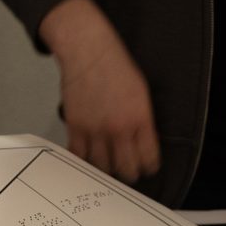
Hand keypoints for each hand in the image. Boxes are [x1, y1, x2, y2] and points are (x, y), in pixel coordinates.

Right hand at [39, 0, 159, 182]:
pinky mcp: (76, 128)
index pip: (149, 158)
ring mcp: (96, 130)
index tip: (147, 167)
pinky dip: (83, 160)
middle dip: (129, 173)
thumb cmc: (116, 67)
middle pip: (126, 169)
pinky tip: (88, 158)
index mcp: (140, 120)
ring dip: (106, 168)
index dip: (149, 167)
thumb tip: (143, 144)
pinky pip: (79, 156)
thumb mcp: (142, 94)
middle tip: (127, 170)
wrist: (89, 52)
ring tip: (107, 163)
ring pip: (102, 167)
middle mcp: (119, 129)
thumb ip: (144, 122)